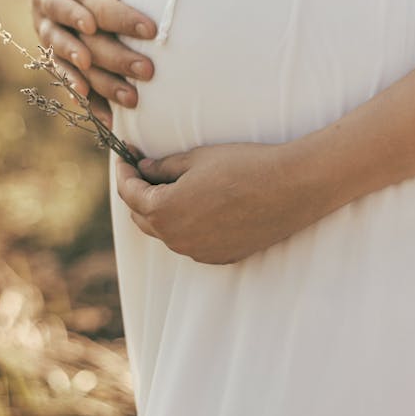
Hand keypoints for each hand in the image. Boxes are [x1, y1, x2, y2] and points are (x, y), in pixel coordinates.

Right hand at [31, 0, 157, 125]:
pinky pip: (80, 86)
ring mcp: (57, 44)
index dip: (73, 13)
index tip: (92, 23)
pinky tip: (113, 119)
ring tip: (132, 97)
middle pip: (71, 42)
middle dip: (108, 55)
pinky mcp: (70, 64)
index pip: (60, 2)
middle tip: (143, 67)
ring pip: (77, 68)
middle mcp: (48, 19)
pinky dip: (95, 103)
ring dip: (104, 83)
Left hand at [116, 141, 317, 264]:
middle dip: (139, 193)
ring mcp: (199, 252)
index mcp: (164, 211)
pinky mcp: (220, 257)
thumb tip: (144, 168)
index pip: (129, 193)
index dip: (123, 173)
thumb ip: (164, 166)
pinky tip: (199, 205)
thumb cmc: (243, 166)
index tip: (125, 158)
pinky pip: (191, 242)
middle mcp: (176, 239)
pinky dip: (185, 225)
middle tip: (145, 169)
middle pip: (143, 217)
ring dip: (162, 211)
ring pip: (167, 232)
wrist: (290, 188)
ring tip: (173, 186)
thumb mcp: (197, 158)